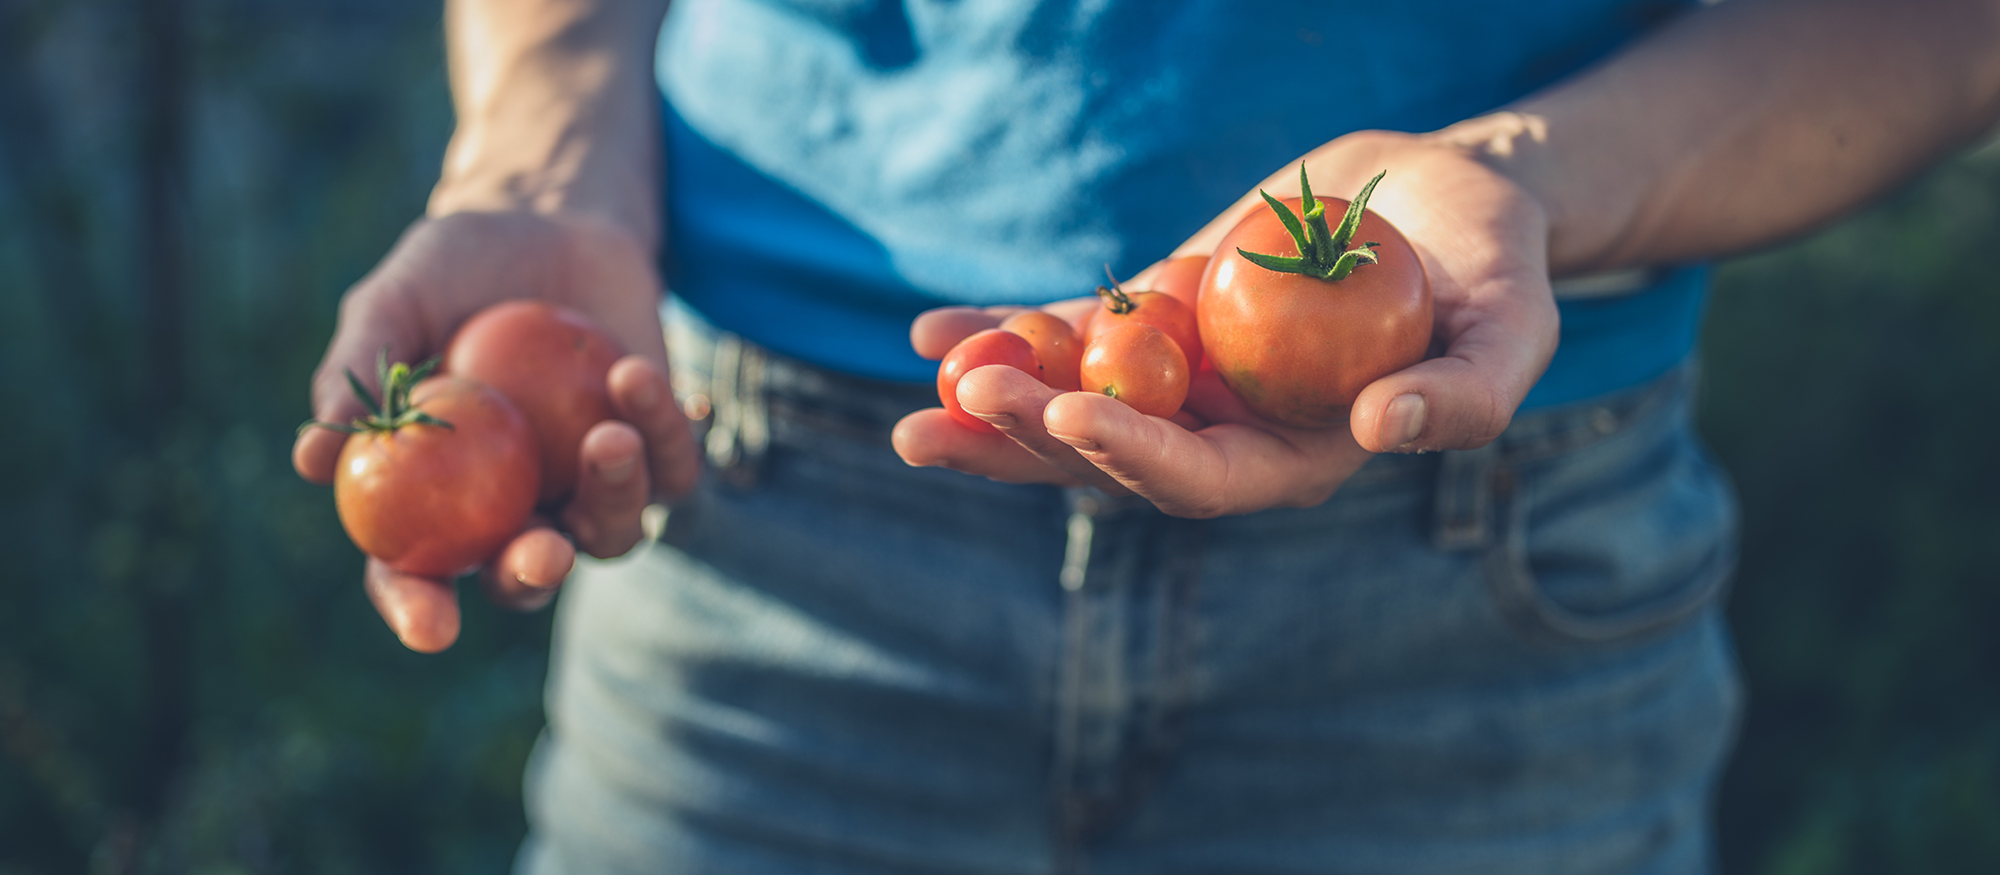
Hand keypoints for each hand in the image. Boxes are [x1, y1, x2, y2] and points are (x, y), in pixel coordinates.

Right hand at [292, 210, 699, 651]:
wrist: (547, 220)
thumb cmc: (454, 269)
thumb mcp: (394, 304)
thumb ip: (357, 376)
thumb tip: (312, 461)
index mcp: (435, 498)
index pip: (416, 575)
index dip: (419, 610)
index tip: (431, 629)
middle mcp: (515, 508)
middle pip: (526, 576)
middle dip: (533, 577)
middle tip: (542, 551)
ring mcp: (589, 485)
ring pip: (613, 534)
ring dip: (614, 497)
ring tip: (609, 435)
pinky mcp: (657, 448)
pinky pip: (669, 465)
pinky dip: (659, 428)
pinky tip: (635, 375)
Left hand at [893, 130, 1557, 517]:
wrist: (1447, 200)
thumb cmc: (1497, 270)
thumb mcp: (1513, 328)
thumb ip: (1467, 394)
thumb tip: (1385, 431)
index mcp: (1299, 457)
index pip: (1204, 479)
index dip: (1134, 456)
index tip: (1070, 413)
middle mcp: (1228, 430)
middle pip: (1110, 458)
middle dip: (1025, 441)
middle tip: (941, 416)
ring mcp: (1185, 376)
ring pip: (1072, 404)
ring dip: (993, 406)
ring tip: (913, 400)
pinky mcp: (1160, 317)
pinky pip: (1072, 333)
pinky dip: (1007, 332)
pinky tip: (931, 333)